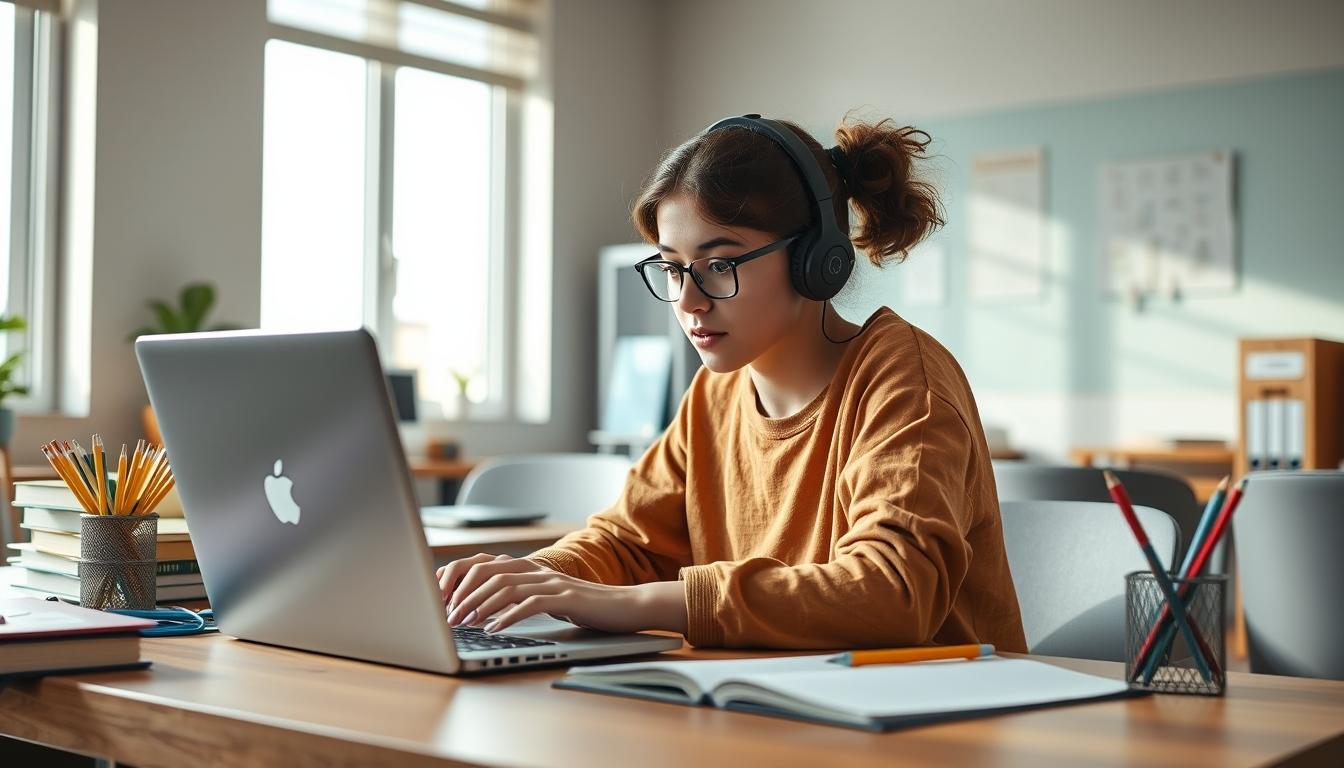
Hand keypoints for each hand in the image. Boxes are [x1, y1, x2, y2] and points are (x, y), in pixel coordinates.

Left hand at [439, 555, 687, 634]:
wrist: (627, 606)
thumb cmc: (586, 607)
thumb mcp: (548, 600)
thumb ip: (521, 598)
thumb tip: (485, 610)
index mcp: (531, 569)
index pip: (486, 564)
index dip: (461, 578)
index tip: (441, 599)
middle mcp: (539, 570)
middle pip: (490, 572)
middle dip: (463, 594)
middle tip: (447, 617)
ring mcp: (553, 582)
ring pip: (506, 587)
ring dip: (480, 606)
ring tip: (464, 623)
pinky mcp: (566, 597)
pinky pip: (530, 604)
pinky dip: (507, 617)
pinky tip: (493, 629)